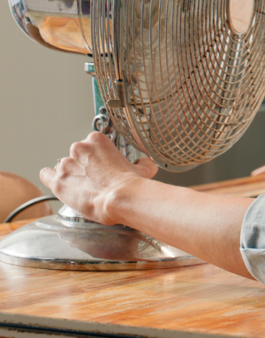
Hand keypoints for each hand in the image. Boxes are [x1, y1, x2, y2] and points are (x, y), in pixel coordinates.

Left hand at [40, 132, 157, 224]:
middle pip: (76, 155)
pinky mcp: (58, 181)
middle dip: (83, 166)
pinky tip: (58, 183)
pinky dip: (51, 179)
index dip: (96, 158)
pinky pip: (46, 175)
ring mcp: (66, 164)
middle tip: (94, 179)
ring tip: (81, 188)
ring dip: (71, 175)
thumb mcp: (144, 168)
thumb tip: (144, 163)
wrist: (121, 198)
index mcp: (97, 140)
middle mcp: (79, 148)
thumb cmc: (130, 184)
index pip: (90, 144)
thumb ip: (142, 162)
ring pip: (63, 167)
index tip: (101, 167)